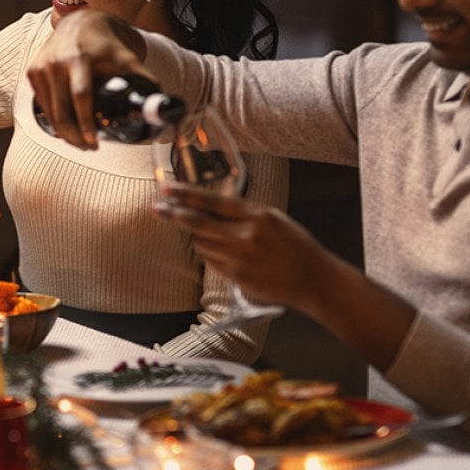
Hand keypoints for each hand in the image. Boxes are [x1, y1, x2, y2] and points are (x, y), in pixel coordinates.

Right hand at [25, 9, 150, 149]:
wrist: (80, 23)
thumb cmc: (107, 45)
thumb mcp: (127, 58)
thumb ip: (144, 79)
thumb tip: (163, 105)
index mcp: (81, 58)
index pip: (81, 96)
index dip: (86, 123)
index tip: (95, 142)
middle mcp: (58, 61)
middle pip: (62, 110)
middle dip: (74, 136)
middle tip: (89, 148)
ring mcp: (42, 66)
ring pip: (50, 111)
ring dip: (63, 132)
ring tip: (79, 142)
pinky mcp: (33, 71)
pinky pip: (42, 104)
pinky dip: (52, 119)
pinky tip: (64, 128)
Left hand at [153, 184, 338, 310]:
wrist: (312, 279)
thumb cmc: (295, 245)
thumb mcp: (273, 218)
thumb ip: (243, 212)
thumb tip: (211, 206)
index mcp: (257, 216)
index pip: (213, 202)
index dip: (188, 195)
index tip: (168, 190)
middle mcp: (245, 236)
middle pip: (198, 223)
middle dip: (174, 215)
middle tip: (157, 209)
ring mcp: (239, 258)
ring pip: (202, 243)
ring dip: (196, 236)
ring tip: (206, 233)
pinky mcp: (236, 276)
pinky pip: (211, 261)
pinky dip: (210, 253)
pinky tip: (221, 251)